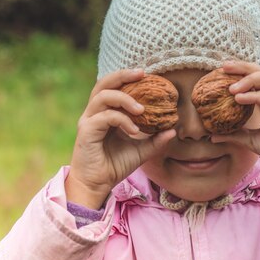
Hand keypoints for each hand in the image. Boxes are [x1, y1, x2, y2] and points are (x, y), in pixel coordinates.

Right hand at [67, 69, 175, 208]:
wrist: (97, 185)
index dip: (128, 78)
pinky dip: (122, 120)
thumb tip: (173, 130)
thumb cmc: (114, 166)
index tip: (148, 76)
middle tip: (143, 74)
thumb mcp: (140, 151)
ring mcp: (88, 120)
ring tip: (142, 110)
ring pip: (103, 96)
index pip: (114, 87)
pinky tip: (134, 131)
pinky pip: (105, 117)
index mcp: (104, 113)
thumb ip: (155, 140)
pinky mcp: (86, 131)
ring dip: (125, 99)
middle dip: (123, 75)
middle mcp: (94, 113)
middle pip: (103, 83)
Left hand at [213, 62, 259, 196]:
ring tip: (229, 86)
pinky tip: (239, 98)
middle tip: (222, 67)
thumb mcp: (253, 140)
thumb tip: (213, 136)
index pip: (255, 81)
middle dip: (242, 68)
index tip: (219, 73)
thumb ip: (235, 134)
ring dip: (247, 80)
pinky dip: (255, 96)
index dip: (239, 75)